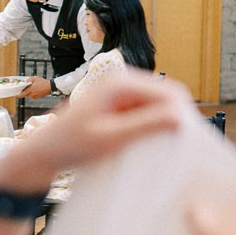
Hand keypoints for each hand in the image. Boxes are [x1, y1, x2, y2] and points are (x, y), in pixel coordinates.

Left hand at [0, 75, 186, 193]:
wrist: (43, 152)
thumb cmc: (70, 144)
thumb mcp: (110, 137)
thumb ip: (144, 125)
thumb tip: (180, 116)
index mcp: (121, 83)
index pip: (170, 92)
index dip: (184, 113)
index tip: (191, 139)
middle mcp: (124, 81)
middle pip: (167, 96)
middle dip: (176, 118)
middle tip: (180, 146)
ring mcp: (123, 93)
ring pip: (159, 106)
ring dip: (164, 124)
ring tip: (165, 147)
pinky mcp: (121, 105)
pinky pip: (148, 113)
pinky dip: (153, 127)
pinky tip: (149, 145)